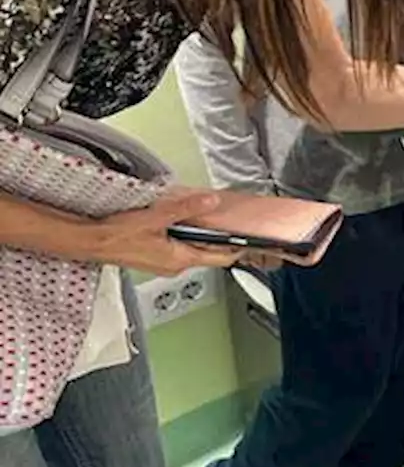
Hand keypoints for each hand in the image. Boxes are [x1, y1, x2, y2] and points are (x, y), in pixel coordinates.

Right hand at [91, 189, 254, 275]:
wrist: (90, 241)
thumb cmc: (116, 235)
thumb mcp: (156, 217)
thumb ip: (186, 209)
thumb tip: (210, 202)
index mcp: (180, 258)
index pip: (220, 257)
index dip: (236, 247)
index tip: (249, 238)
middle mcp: (174, 265)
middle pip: (208, 252)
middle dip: (218, 238)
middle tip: (229, 220)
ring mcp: (164, 263)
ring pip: (192, 249)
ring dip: (199, 235)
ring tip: (206, 216)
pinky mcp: (154, 257)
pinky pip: (178, 247)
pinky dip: (184, 235)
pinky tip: (180, 222)